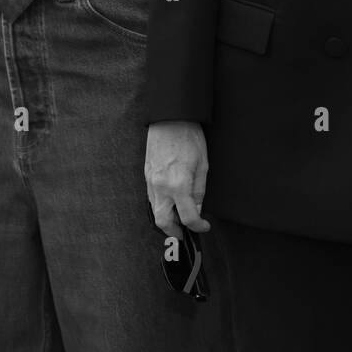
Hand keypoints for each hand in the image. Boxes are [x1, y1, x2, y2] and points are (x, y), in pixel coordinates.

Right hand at [145, 121, 209, 236]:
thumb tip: (197, 208)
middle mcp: (161, 187)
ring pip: (155, 211)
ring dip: (166, 219)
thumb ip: (199, 191)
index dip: (198, 226)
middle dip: (174, 232)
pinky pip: (152, 198)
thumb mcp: (203, 165)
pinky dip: (161, 205)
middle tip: (186, 232)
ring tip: (179, 218)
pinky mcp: (146, 175)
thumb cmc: (189, 138)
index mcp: (178, 185)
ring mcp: (151, 181)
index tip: (204, 226)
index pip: (187, 217)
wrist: (170, 118)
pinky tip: (170, 201)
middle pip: (163, 222)